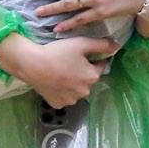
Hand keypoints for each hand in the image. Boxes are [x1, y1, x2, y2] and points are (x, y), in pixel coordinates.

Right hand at [0, 34, 118, 108]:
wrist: (31, 64)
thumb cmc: (57, 52)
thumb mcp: (81, 43)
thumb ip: (101, 44)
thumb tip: (117, 46)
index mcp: (92, 77)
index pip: (100, 66)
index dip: (91, 59)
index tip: (79, 55)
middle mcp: (85, 92)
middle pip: (87, 79)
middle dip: (82, 72)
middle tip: (68, 62)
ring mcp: (70, 100)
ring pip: (76, 90)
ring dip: (72, 83)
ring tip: (59, 72)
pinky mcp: (57, 104)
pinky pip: (63, 97)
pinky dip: (61, 91)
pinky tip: (54, 82)